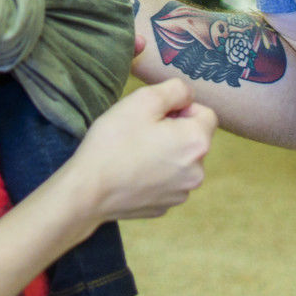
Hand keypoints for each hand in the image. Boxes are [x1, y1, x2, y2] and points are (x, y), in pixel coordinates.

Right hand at [63, 78, 214, 221]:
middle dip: (174, 130)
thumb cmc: (115, 141)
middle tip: (141, 131)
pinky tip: (132, 171)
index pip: (206, 113)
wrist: (89, 190)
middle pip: (194, 138)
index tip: (155, 114)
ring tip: (135, 152)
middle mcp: (198, 171)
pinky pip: (168, 181)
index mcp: (197, 142)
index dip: (180, 107)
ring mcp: (182, 193)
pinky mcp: (166, 206)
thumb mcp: (143, 100)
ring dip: (166, 152)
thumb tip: (188, 95)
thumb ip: (175, 89)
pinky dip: (156, 174)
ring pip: (181, 161)